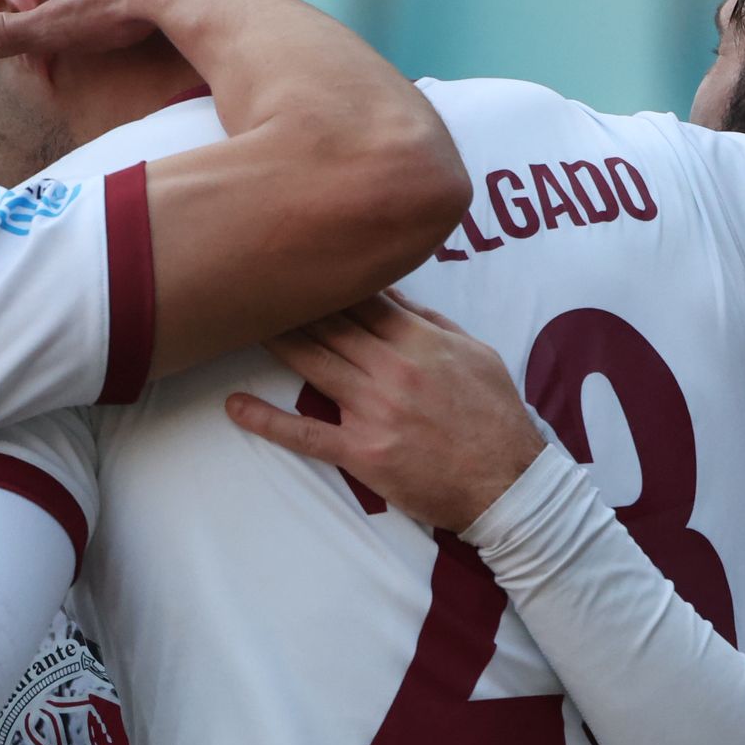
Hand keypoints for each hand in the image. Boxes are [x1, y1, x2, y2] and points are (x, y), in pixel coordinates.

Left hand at [226, 290, 547, 533]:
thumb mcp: (475, 353)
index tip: (298, 261)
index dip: (327, 280)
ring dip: (276, 341)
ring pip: (313, 365)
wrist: (509, 483)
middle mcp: (392, 370)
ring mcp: (373, 411)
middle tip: (256, 280)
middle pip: (329, 326)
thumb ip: (431, 322)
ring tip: (240, 320)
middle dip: (293, 303)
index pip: (363, 299)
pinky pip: (306, 434)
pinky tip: (235, 406)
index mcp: (421, 342)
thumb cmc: (495, 416)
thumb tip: (393, 292)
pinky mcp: (361, 452)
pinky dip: (267, 420)